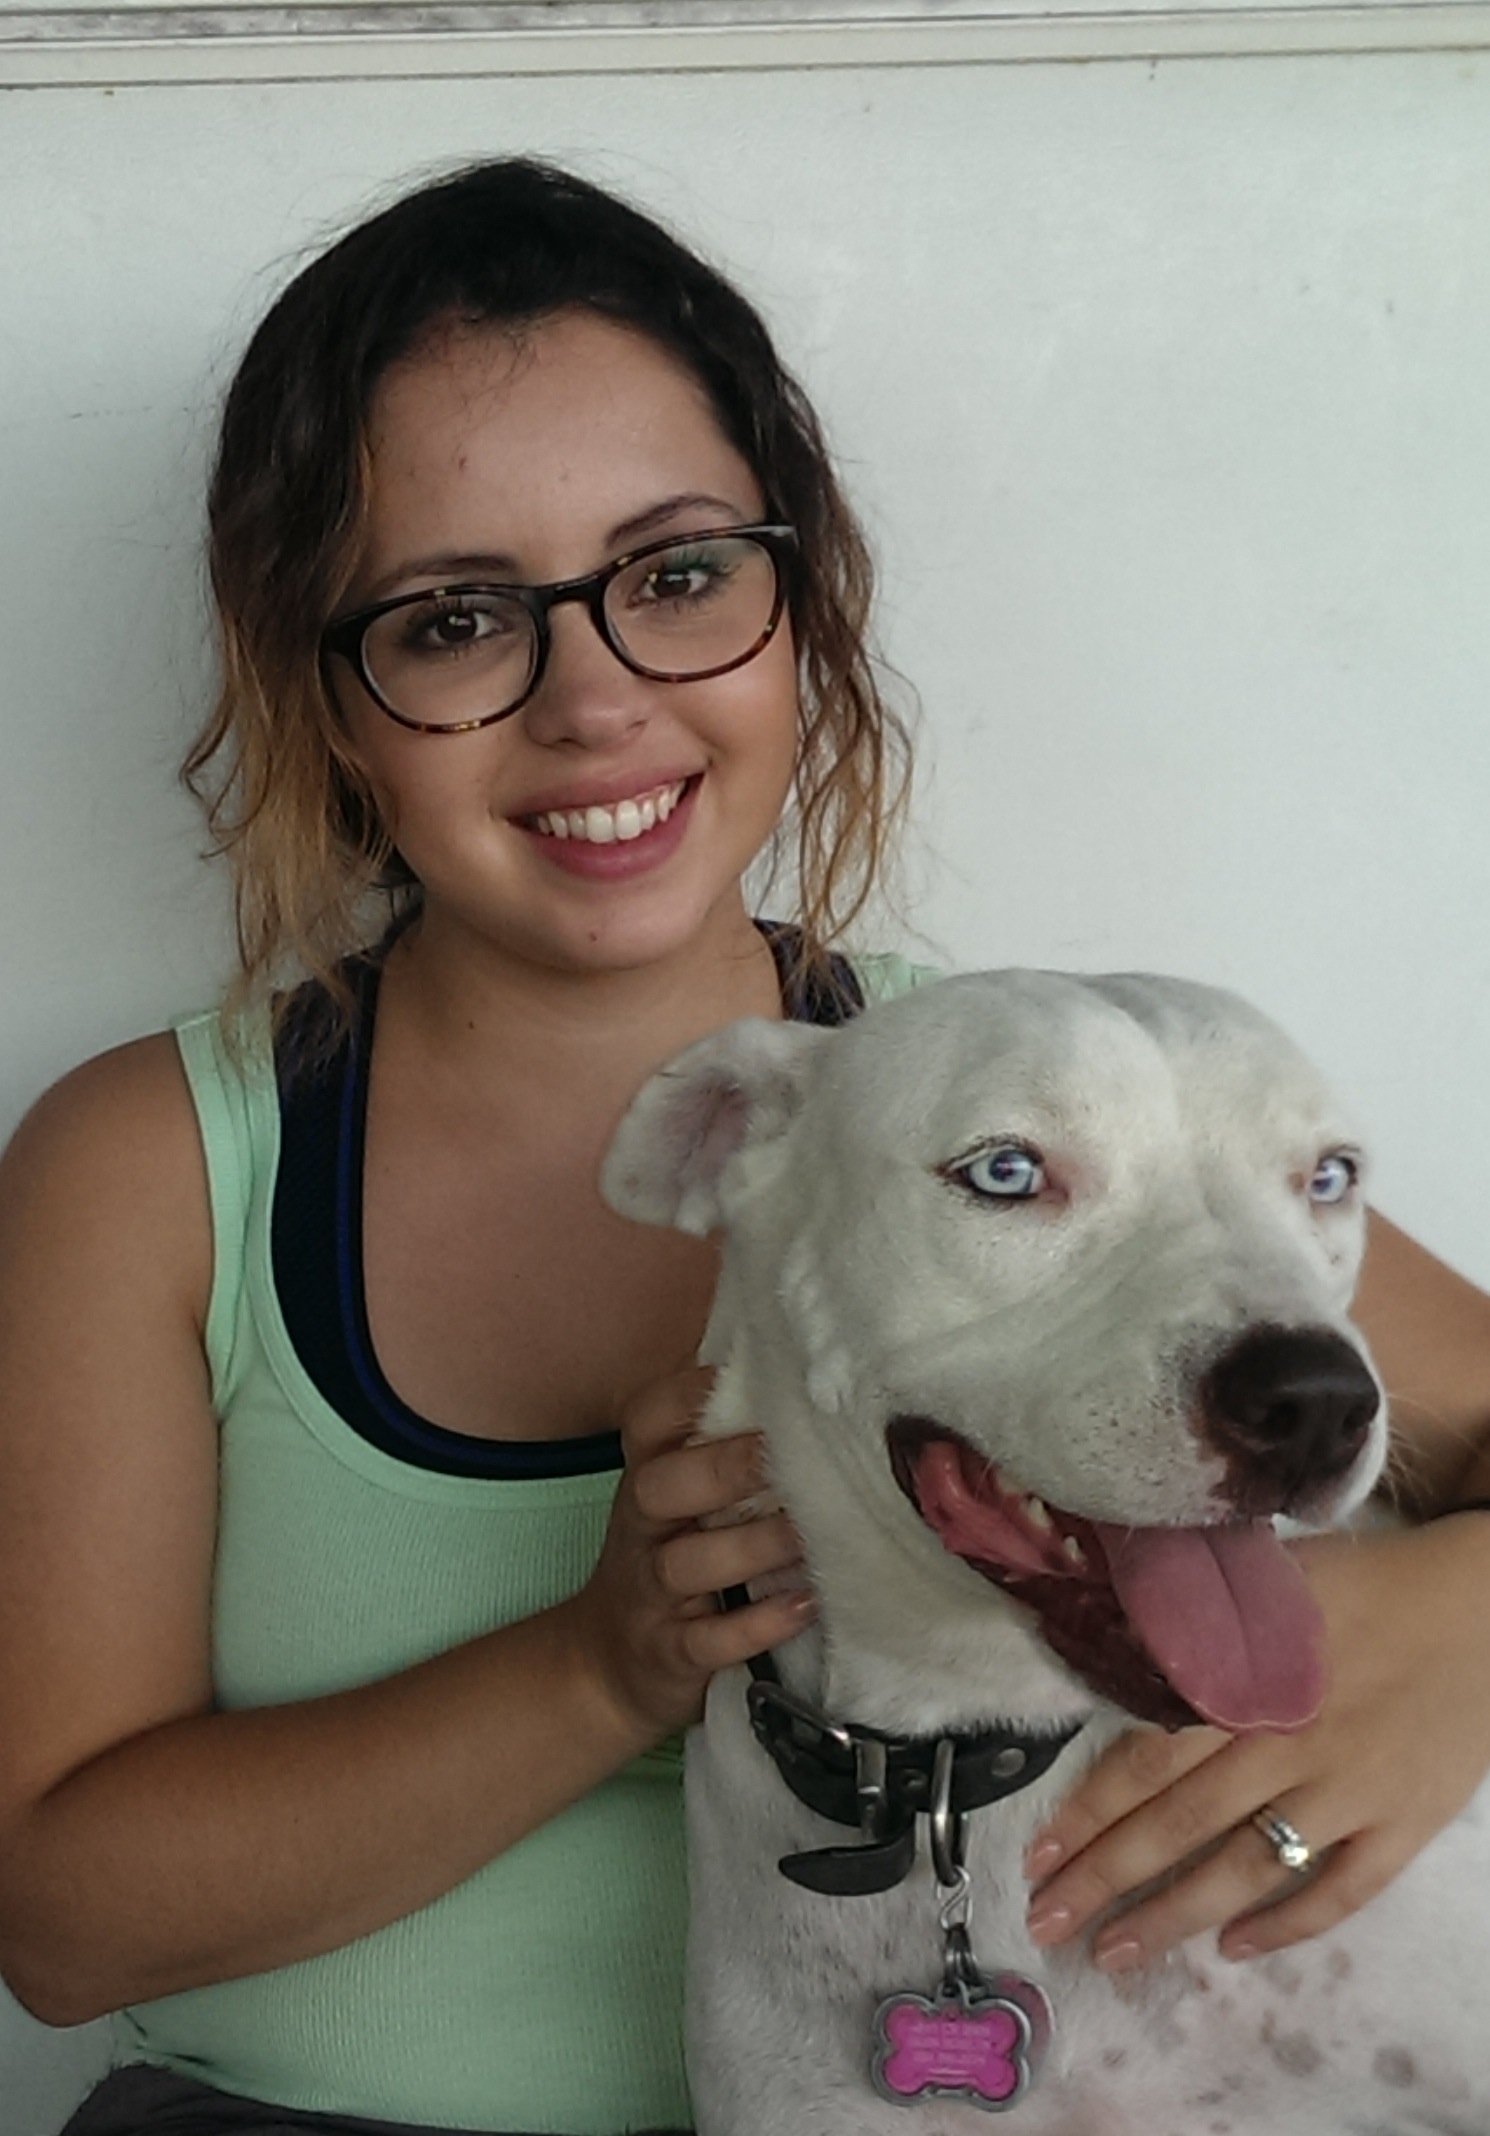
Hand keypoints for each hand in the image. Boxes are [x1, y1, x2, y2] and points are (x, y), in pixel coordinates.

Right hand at [572, 1364, 815, 1745]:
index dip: (692, 1393)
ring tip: (811, 1533)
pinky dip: (756, 1625)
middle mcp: (640, 1528)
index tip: (756, 1377)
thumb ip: (721, 1450)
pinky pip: (707, 1642)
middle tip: (795, 1454)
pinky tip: (803, 1605)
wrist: (605, 1665)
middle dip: (727, 1466)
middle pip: (659, 1486)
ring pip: (686, 1564)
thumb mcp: (677, 1501)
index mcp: (646, 1477)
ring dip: (753, 1545)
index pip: (646, 1420)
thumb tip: (799, 1386)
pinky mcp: (669, 1655)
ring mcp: (650, 1594)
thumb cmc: (666, 1559)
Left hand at [1023, 1516, 1489, 1968]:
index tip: (1039, 1852)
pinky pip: (1339, 1892)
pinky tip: (1232, 1946)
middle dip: (1107, 1877)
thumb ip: (1195, 1612)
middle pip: (1182, 1823)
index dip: (1090, 1809)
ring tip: (1116, 1951)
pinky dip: (1286, 1924)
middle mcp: (1290, 1743)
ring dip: (1175, 1915)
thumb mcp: (1270, 1579)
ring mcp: (1350, 1792)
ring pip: (1247, 1868)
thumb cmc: (1370, 1581)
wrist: (1483, 1606)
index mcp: (1247, 1681)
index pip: (1148, 1756)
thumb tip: (1109, 1622)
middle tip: (1050, 1920)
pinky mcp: (1403, 1825)